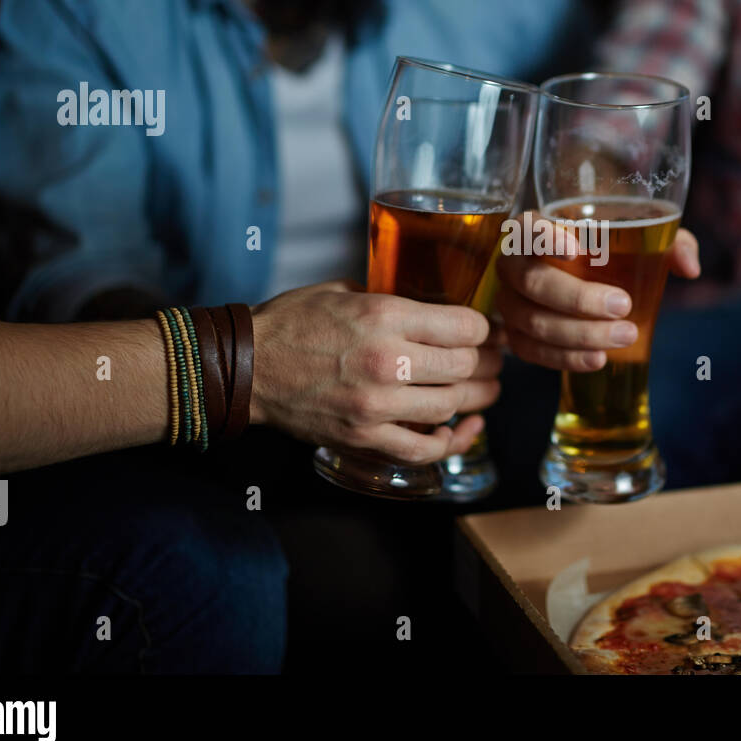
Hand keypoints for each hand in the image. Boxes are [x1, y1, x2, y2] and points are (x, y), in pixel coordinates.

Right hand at [249, 281, 500, 463]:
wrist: (247, 366)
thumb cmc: (292, 324)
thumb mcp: (345, 292)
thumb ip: (391, 300)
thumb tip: (431, 307)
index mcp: (385, 316)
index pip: (464, 327)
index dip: (484, 330)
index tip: (486, 332)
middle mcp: (387, 360)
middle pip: (464, 366)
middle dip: (485, 363)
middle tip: (493, 361)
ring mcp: (376, 404)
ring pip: (450, 405)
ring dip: (474, 400)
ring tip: (485, 392)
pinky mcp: (364, 437)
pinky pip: (422, 448)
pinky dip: (448, 442)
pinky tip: (460, 431)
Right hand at [493, 213, 699, 370]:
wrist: (584, 282)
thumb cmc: (609, 252)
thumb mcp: (642, 239)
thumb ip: (671, 243)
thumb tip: (689, 267)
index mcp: (534, 228)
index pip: (526, 228)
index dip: (545, 238)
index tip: (577, 249)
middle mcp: (513, 264)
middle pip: (533, 282)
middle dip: (579, 299)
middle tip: (623, 306)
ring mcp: (508, 302)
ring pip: (532, 321)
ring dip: (578, 334)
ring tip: (624, 337)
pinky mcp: (515, 335)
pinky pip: (531, 352)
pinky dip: (564, 359)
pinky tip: (597, 359)